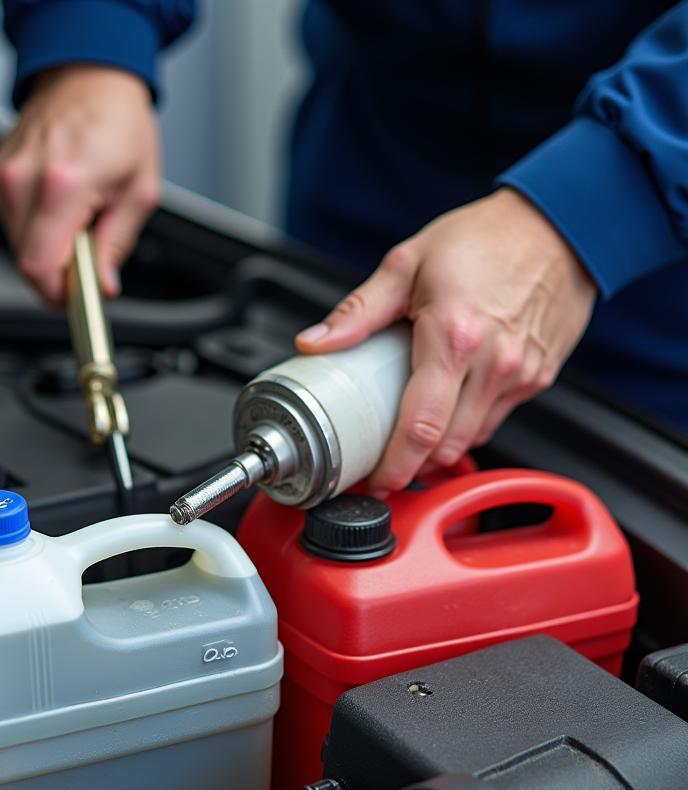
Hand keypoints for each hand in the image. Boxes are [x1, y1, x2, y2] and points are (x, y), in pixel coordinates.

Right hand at [0, 66, 159, 304]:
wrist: (89, 77)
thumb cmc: (117, 124)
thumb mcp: (138, 192)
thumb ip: (116, 247)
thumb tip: (101, 286)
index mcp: (61, 184)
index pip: (40, 268)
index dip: (59, 295)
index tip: (78, 300)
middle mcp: (23, 180)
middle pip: (27, 264)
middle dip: (59, 273)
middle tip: (89, 252)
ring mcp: (2, 177)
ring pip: (17, 248)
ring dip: (48, 249)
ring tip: (77, 218)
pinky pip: (11, 226)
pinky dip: (36, 228)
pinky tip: (58, 205)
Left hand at [295, 187, 598, 489]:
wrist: (559, 225)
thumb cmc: (486, 238)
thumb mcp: (408, 263)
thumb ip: (358, 311)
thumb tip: (314, 342)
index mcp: (454, 336)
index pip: (420, 427)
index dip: (394, 466)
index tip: (374, 480)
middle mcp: (494, 363)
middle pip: (446, 446)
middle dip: (412, 465)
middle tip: (383, 463)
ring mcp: (521, 374)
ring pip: (471, 439)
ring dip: (438, 449)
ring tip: (410, 437)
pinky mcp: (539, 378)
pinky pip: (494, 420)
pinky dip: (466, 426)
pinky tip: (447, 408)